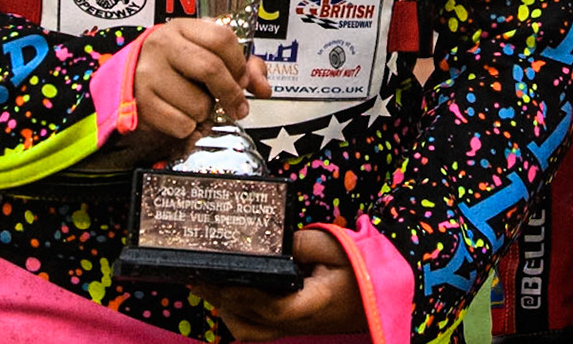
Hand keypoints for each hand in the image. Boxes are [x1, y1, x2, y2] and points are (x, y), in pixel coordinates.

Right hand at [132, 19, 270, 158]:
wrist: (129, 79)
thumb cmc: (174, 66)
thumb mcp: (204, 54)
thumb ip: (240, 67)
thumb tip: (263, 87)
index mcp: (182, 28)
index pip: (222, 38)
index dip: (239, 63)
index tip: (243, 79)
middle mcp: (163, 46)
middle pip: (211, 68)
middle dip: (232, 93)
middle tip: (238, 106)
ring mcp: (149, 74)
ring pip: (198, 103)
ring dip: (205, 111)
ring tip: (194, 103)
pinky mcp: (142, 103)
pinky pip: (182, 125)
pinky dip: (189, 127)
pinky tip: (180, 114)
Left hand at [197, 228, 367, 340]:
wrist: (378, 299)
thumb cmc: (362, 270)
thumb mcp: (336, 246)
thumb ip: (301, 243)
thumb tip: (269, 242)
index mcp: (308, 305)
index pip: (265, 304)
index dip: (237, 291)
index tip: (213, 274)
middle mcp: (296, 324)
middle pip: (247, 319)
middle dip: (218, 296)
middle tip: (194, 274)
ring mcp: (292, 329)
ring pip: (247, 330)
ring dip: (224, 308)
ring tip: (204, 283)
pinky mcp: (290, 325)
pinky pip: (256, 328)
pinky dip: (237, 314)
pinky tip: (227, 294)